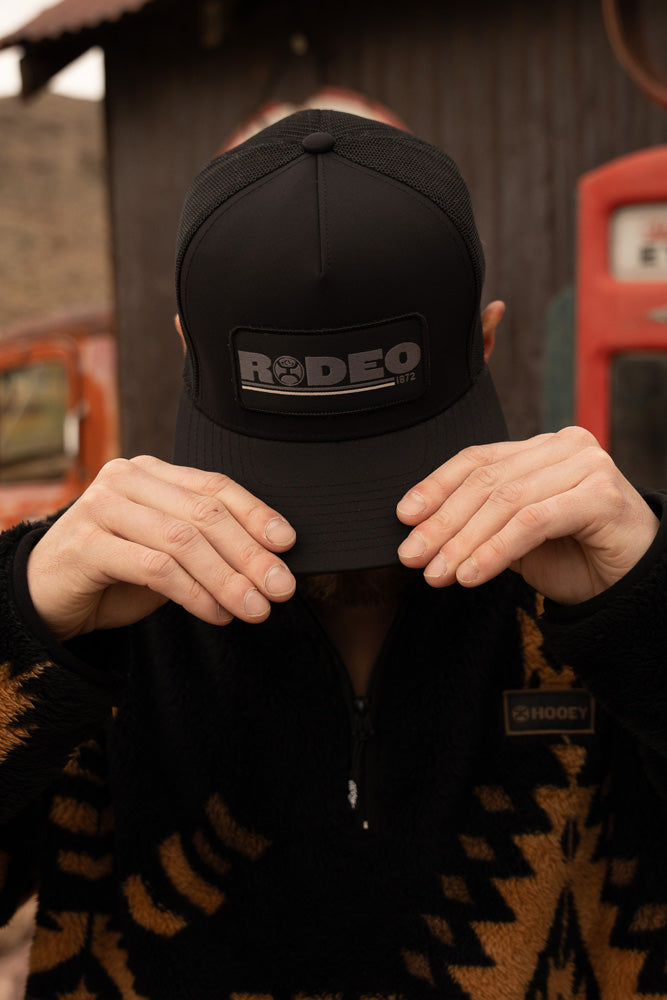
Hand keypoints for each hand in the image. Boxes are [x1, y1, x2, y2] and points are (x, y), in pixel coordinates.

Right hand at [27, 456, 296, 640]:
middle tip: (281, 588)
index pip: (215, 486)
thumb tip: (270, 562)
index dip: (256, 514)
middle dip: (250, 553)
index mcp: (152, 472)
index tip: (288, 544)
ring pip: (183, 540)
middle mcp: (126, 479)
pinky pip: (155, 567)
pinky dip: (194, 593)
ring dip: (227, 579)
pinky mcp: (86, 543)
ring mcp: (102, 507)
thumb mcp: (167, 552)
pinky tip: (217, 614)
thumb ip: (206, 545)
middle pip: (204, 512)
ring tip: (255, 608)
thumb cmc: (113, 572)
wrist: (45, 596)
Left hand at [396, 427, 659, 604]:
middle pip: (486, 480)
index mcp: (541, 448)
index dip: (435, 486)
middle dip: (442, 522)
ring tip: (439, 574)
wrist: (633, 586)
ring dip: (463, 541)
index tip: (403, 517)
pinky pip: (532, 522)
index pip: (477, 459)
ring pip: (506, 501)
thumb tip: (420, 530)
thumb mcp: (517, 539)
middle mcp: (565, 446)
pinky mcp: (600, 495)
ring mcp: (587, 466)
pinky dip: (495, 550)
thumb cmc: (577, 557)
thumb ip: (480, 524)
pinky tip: (471, 574)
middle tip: (413, 555)